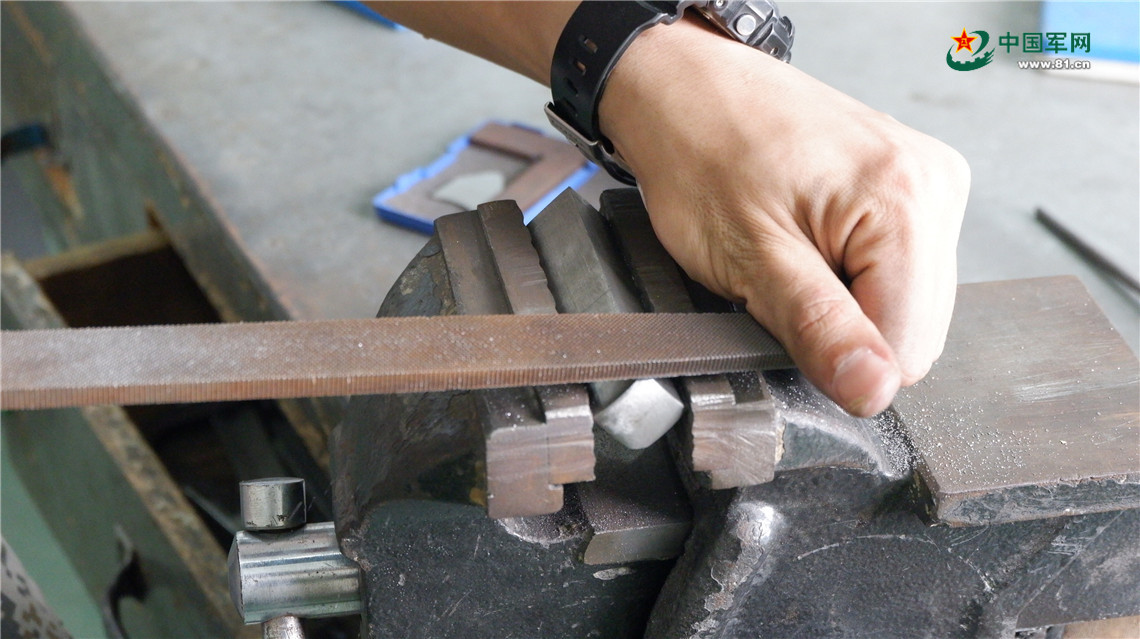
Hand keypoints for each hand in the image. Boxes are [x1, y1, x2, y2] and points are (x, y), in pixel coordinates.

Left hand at [600, 16, 968, 416]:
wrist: (687, 90)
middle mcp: (935, 184)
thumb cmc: (702, 151)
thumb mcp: (749, 257)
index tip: (789, 317)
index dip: (841, 358)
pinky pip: (900, 270)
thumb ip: (817, 327)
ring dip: (848, 301)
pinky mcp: (915, 185)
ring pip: (909, 304)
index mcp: (905, 201)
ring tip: (795, 253)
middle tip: (784, 279)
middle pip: (916, 328)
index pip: (909, 349)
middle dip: (844, 327)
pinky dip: (852, 274)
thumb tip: (872, 391)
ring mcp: (930, 181)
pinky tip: (813, 241)